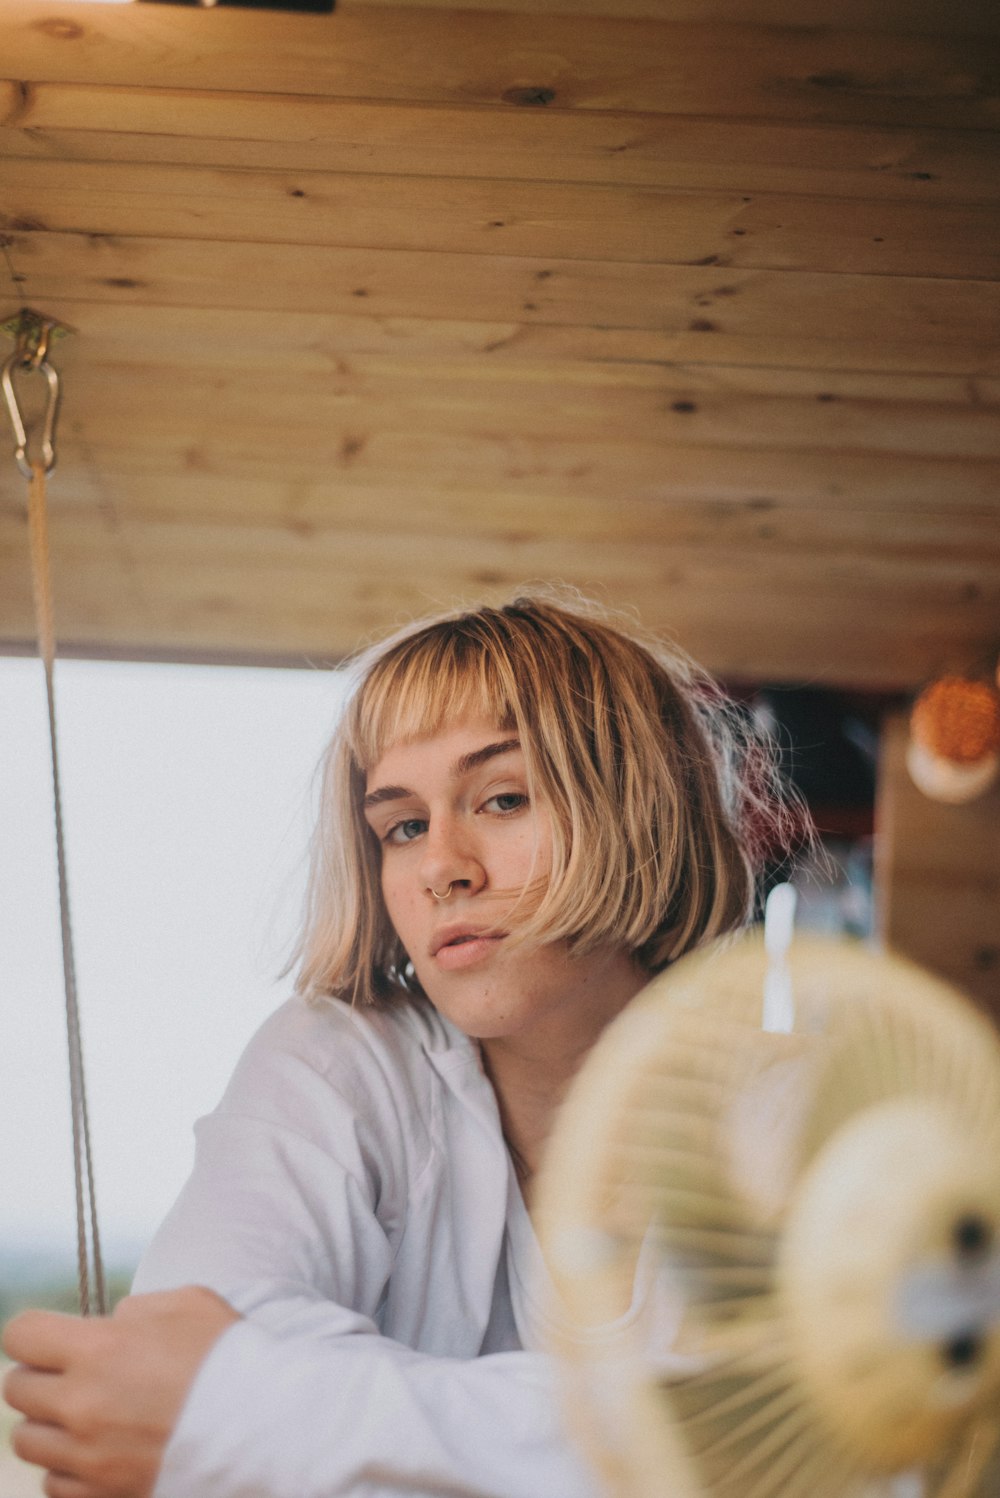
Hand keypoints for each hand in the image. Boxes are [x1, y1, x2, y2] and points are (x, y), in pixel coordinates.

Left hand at [2, 1286, 238, 1497]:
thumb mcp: (189, 1303)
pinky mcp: (100, 1495)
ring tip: (87, 1416)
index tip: (53, 1338)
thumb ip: (137, 1309)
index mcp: (99, 1348)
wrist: (264, 1428)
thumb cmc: (230, 1357)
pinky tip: (100, 1451)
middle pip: (15, 1389)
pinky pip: (53, 1483)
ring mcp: (87, 1456)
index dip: (34, 1332)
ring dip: (50, 1425)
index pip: (21, 1334)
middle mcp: (81, 1403)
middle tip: (77, 1375)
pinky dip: (68, 1468)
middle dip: (42, 1377)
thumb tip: (112, 1323)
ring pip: (26, 1441)